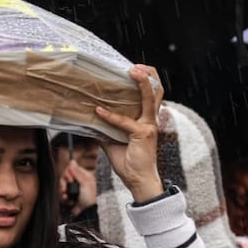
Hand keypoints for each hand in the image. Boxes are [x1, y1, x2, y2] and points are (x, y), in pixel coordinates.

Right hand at [60, 160, 97, 216]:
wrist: (85, 211)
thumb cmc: (89, 198)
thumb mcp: (85, 183)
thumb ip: (77, 172)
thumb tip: (72, 162)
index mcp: (84, 176)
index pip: (71, 168)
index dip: (68, 173)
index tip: (70, 179)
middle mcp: (78, 181)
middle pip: (65, 176)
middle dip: (64, 183)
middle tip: (68, 187)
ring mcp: (73, 188)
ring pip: (62, 184)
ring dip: (63, 190)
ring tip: (67, 195)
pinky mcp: (68, 194)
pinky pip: (61, 192)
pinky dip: (63, 196)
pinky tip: (67, 199)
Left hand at [96, 65, 164, 201]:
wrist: (139, 181)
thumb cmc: (129, 162)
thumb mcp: (113, 142)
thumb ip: (105, 129)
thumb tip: (90, 120)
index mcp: (146, 119)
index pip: (149, 94)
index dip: (143, 80)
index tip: (131, 69)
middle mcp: (150, 119)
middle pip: (157, 90)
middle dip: (149, 74)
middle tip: (134, 65)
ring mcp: (149, 126)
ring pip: (150, 97)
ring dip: (142, 82)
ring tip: (132, 70)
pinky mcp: (143, 134)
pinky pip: (125, 121)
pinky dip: (111, 116)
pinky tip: (99, 110)